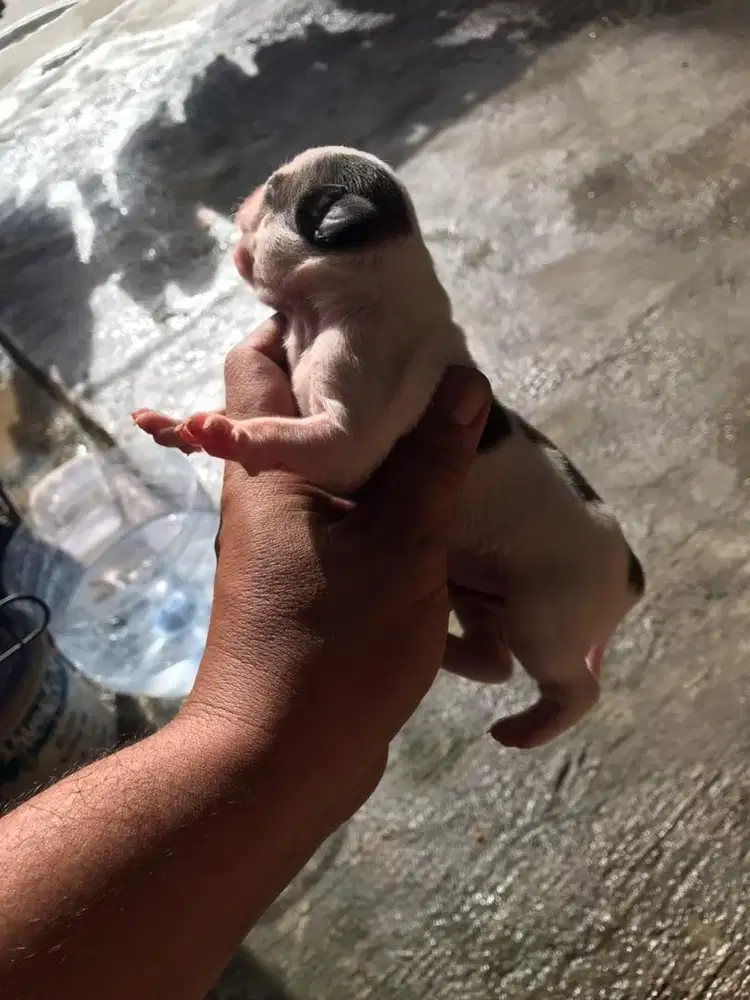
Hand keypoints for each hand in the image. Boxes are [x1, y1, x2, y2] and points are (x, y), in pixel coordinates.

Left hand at [180, 314, 491, 812]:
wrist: (280, 760)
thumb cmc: (336, 645)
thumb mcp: (403, 547)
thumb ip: (434, 463)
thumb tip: (462, 381)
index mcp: (269, 473)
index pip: (254, 365)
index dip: (298, 332)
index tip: (365, 327)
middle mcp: (264, 501)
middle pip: (300, 422)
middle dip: (361, 401)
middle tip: (430, 388)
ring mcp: (281, 548)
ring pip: (331, 480)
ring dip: (381, 466)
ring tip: (446, 450)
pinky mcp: (303, 587)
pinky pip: (343, 531)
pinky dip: (382, 520)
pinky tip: (434, 527)